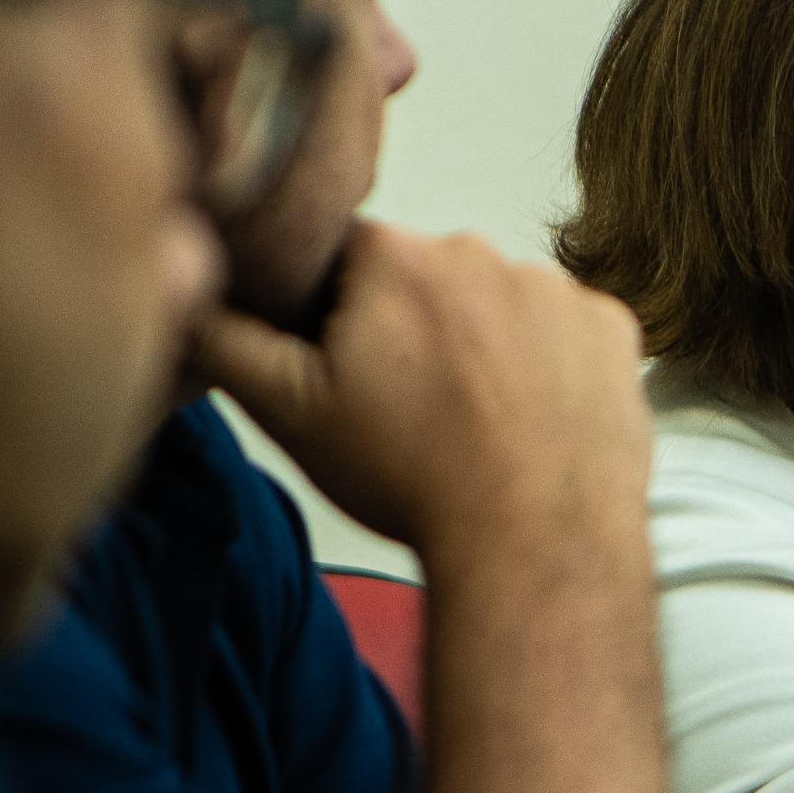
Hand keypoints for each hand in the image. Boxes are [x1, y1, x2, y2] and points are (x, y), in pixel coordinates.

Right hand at [191, 220, 651, 564]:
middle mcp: (483, 250)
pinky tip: (530, 424)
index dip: (331, 314)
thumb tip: (178, 285)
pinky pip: (566, 334)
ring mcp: (558, 288)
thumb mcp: (291, 412)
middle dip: (407, 330)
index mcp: (396, 255)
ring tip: (472, 427)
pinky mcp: (615, 328)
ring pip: (497, 306)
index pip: (341, 256)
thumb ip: (224, 338)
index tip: (343, 372)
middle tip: (408, 412)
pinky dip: (549, 368)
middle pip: (424, 279)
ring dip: (481, 348)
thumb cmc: (411, 478)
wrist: (537, 542)